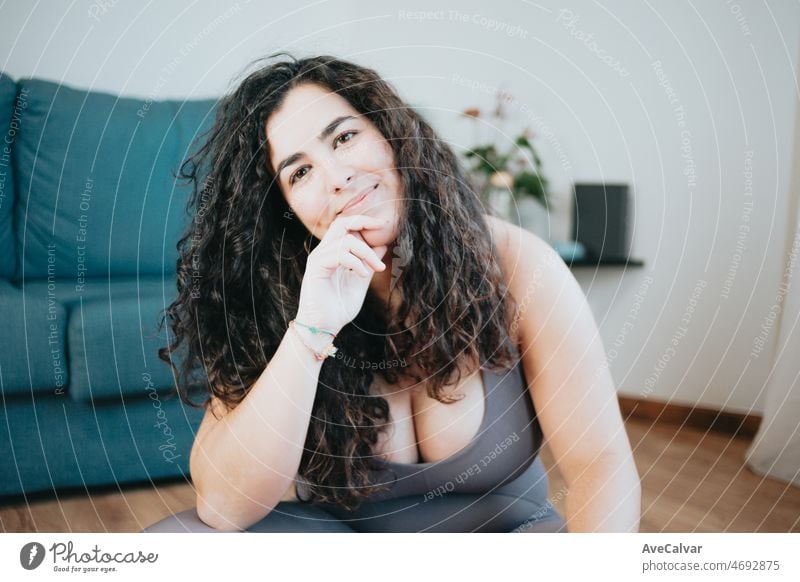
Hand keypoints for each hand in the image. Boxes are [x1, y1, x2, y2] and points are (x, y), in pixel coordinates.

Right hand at [295, 214, 388, 334]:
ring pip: (346, 240)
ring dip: (367, 253)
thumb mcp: (360, 282)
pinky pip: (339, 254)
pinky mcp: (316, 267)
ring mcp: (318, 259)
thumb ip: (369, 263)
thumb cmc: (339, 307)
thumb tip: (382, 245)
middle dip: (363, 221)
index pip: (346, 227)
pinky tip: (362, 275)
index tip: (383, 225)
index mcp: (333, 254)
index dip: (364, 222)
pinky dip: (356, 262)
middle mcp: (323, 252)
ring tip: (376, 269)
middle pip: (341, 223)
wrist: (324, 327)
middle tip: (381, 226)